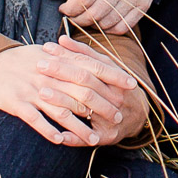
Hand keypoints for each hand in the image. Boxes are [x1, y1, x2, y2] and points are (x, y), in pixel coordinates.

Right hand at [0, 42, 141, 146]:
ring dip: (80, 127)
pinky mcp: (18, 103)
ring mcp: (33, 90)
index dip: (113, 75)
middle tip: (118, 118)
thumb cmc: (21, 60)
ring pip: (61, 110)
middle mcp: (48, 75)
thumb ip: (70, 57)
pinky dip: (49, 130)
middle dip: (102, 106)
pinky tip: (60, 141)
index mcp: (57, 60)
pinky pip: (36, 120)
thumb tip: (94, 59)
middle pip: (81, 92)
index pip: (91, 66)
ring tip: (93, 139)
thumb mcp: (46, 53)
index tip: (131, 85)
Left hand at [36, 39, 150, 144]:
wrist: (138, 116)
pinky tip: (56, 134)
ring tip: (41, 92)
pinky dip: (72, 137)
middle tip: (39, 65)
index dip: (66, 56)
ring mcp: (111, 118)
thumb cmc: (115, 87)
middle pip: (84, 83)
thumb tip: (62, 39)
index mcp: (114, 78)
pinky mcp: (106, 137)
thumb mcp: (105, 67)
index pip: (87, 64)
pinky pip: (86, 138)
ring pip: (84, 108)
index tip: (46, 48)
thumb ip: (84, 53)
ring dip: (62, 101)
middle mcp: (115, 97)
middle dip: (61, 73)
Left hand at [47, 0, 165, 33]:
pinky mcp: (144, 4)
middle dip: (78, 19)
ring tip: (85, 17)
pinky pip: (123, 26)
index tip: (63, 9)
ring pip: (108, 22)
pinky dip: (110, 28)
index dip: (69, 9)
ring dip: (92, 25)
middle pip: (95, 13)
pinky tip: (102, 20)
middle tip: (72, 16)